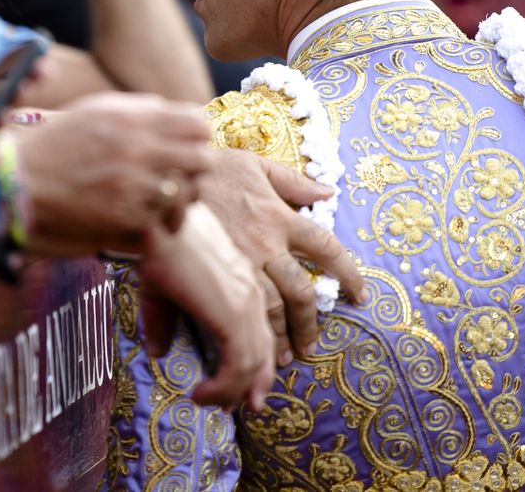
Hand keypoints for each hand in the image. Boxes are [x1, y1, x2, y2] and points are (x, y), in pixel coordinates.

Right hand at [16, 93, 213, 253]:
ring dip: (182, 194)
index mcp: (132, 118)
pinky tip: (144, 210)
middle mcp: (136, 149)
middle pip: (202, 159)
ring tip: (167, 193)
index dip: (198, 135)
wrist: (22, 182)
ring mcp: (132, 185)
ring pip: (188, 192)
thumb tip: (178, 114)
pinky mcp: (125, 216)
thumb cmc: (59, 143)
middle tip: (183, 171)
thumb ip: (140, 109)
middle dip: (196, 166)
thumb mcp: (97, 110)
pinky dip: (159, 215)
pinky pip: (163, 216)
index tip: (190, 142)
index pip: (197, 124)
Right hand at [135, 205, 272, 410]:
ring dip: (238, 390)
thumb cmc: (162, 227)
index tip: (258, 375)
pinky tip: (201, 394)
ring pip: (256, 361)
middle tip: (248, 402)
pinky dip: (223, 387)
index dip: (268, 351)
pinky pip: (238, 365)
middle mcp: (256, 286)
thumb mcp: (166, 274)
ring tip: (216, 403)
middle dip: (261, 378)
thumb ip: (166, 316)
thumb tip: (158, 352)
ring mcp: (247, 299)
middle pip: (271, 343)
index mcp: (250, 269)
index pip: (274, 316)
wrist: (160, 207)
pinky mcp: (232, 312)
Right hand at [197, 149, 365, 364]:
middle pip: (301, 292)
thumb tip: (327, 192)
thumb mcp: (254, 165)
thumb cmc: (208, 169)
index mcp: (280, 217)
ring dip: (282, 337)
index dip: (348, 274)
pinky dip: (248, 335)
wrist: (165, 179)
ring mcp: (241, 263)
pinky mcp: (213, 275)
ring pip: (272, 309)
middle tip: (311, 346)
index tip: (360, 295)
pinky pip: (239, 312)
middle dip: (309, 323)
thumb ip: (292, 181)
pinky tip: (249, 350)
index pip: (327, 249)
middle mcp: (267, 244)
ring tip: (284, 358)